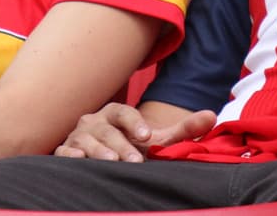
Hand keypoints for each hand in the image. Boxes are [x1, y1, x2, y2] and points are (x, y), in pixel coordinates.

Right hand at [54, 102, 215, 161]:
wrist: (105, 156)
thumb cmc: (132, 145)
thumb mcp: (157, 138)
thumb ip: (183, 129)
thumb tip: (213, 115)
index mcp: (115, 114)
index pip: (123, 113)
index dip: (135, 122)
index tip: (147, 135)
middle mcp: (94, 122)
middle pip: (106, 130)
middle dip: (120, 144)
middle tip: (135, 160)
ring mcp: (78, 137)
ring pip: (85, 141)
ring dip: (98, 151)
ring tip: (111, 163)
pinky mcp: (65, 152)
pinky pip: (63, 152)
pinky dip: (69, 156)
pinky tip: (78, 160)